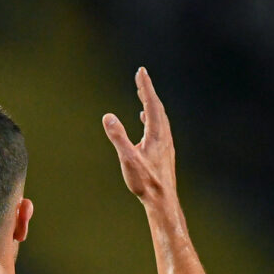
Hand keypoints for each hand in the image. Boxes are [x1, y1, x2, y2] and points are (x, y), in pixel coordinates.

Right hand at [101, 68, 178, 214]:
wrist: (163, 201)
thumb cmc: (146, 182)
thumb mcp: (128, 159)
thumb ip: (118, 137)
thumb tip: (108, 116)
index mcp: (156, 133)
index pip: (151, 103)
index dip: (145, 86)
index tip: (141, 71)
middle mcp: (164, 136)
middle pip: (157, 107)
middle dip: (148, 91)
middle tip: (141, 77)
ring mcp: (166, 144)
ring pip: (159, 117)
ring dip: (151, 104)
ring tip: (143, 95)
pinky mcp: (164, 152)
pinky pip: (159, 128)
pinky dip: (152, 118)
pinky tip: (146, 121)